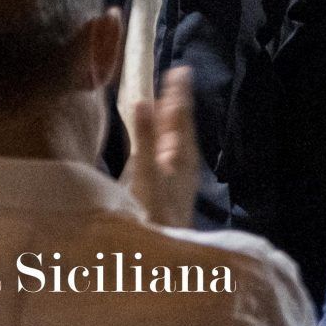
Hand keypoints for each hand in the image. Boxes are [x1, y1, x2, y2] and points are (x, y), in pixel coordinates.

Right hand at [127, 65, 198, 228]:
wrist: (162, 255)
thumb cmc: (154, 213)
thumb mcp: (146, 174)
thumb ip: (144, 139)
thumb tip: (142, 101)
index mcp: (182, 156)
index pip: (181, 116)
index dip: (178, 93)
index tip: (179, 70)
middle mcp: (183, 164)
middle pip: (180, 127)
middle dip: (175, 103)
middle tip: (175, 79)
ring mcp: (178, 178)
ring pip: (176, 140)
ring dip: (169, 121)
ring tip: (165, 104)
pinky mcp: (169, 190)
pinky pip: (168, 155)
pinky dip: (162, 140)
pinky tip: (157, 145)